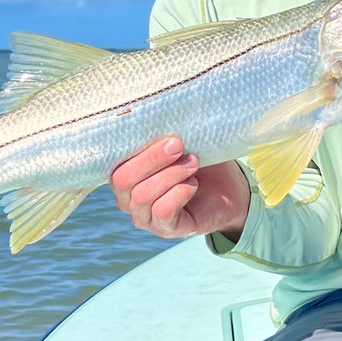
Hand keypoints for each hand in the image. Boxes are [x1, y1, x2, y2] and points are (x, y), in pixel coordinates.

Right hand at [111, 137, 251, 240]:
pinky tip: (193, 183)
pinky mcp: (166, 229)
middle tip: (178, 146)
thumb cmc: (196, 159)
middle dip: (152, 160)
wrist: (227, 188)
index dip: (135, 149)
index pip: (114, 163)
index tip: (164, 134)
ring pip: (142, 196)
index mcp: (123, 174)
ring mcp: (144, 217)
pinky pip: (162, 211)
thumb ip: (160, 133)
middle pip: (124, 181)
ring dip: (170, 175)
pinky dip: (179, 192)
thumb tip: (148, 111)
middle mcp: (127, 198)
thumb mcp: (178, 143)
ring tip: (192, 163)